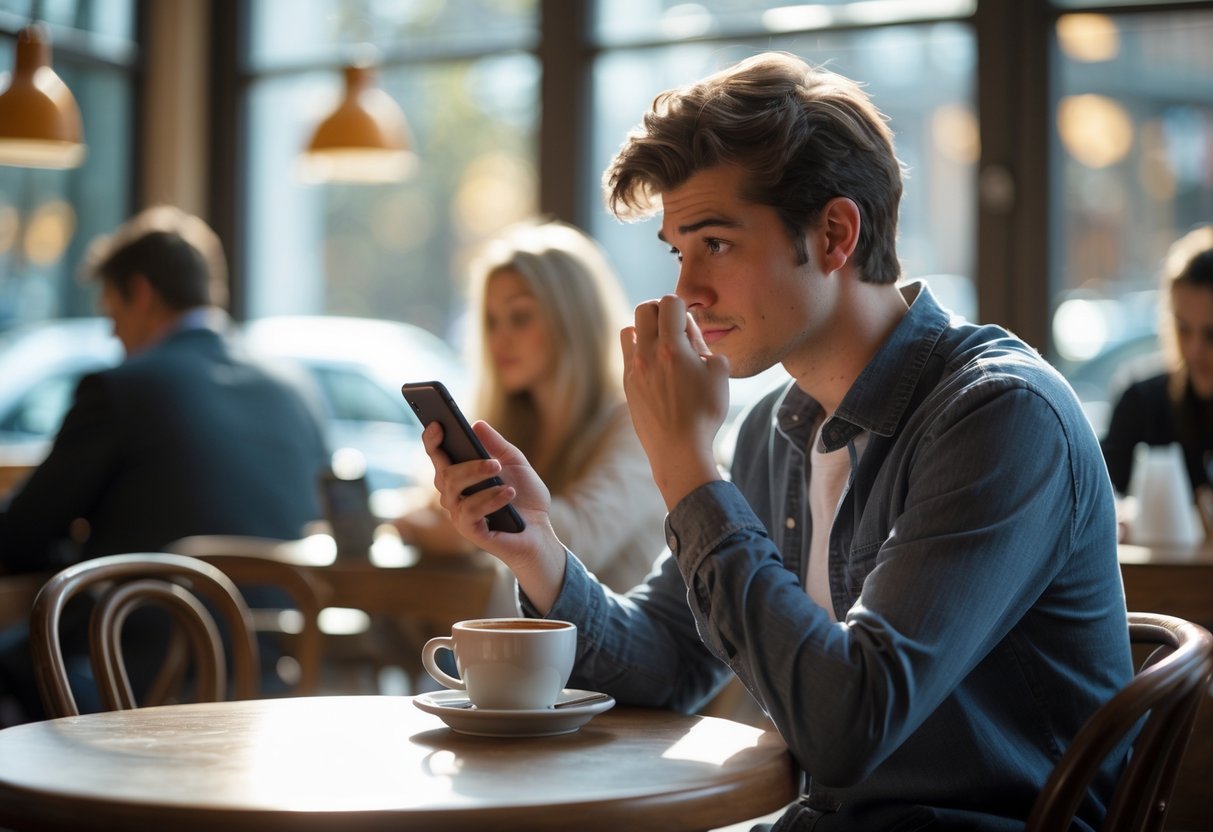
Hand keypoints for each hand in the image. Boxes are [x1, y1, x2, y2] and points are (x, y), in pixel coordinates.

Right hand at [421, 419, 566, 611]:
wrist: (540, 531)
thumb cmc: (526, 498)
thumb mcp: (515, 463)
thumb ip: (497, 445)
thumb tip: (476, 424)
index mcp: (461, 476)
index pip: (437, 456)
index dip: (432, 440)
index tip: (438, 424)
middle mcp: (454, 495)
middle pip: (444, 473)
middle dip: (468, 465)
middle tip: (495, 463)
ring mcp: (459, 514)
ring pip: (452, 490)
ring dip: (477, 478)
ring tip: (501, 475)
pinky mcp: (469, 531)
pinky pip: (469, 512)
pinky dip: (490, 500)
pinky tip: (507, 494)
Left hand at [620, 294, 729, 508]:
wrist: (678, 450)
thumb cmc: (705, 413)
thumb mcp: (719, 373)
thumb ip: (704, 345)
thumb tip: (689, 332)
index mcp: (672, 348)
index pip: (669, 302)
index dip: (682, 306)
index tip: (688, 323)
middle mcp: (647, 354)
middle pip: (644, 309)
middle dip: (661, 311)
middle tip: (674, 327)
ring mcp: (633, 369)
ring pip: (629, 329)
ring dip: (645, 329)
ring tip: (661, 345)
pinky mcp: (627, 383)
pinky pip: (627, 352)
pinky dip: (638, 350)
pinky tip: (654, 365)